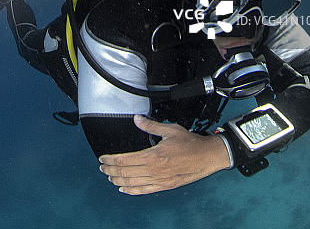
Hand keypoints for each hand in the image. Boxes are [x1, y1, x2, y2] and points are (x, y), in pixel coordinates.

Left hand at [98, 114, 230, 194]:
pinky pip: (144, 191)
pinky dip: (131, 191)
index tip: (103, 158)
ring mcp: (159, 181)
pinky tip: (124, 189)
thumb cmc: (190, 143)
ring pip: (132, 184)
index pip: (125, 160)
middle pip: (125, 173)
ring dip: (118, 181)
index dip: (111, 160)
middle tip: (102, 167)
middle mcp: (154, 171)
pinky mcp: (164, 187)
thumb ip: (151, 126)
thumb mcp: (170, 130)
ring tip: (109, 176)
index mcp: (153, 156)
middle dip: (111, 170)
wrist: (207, 157)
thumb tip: (137, 119)